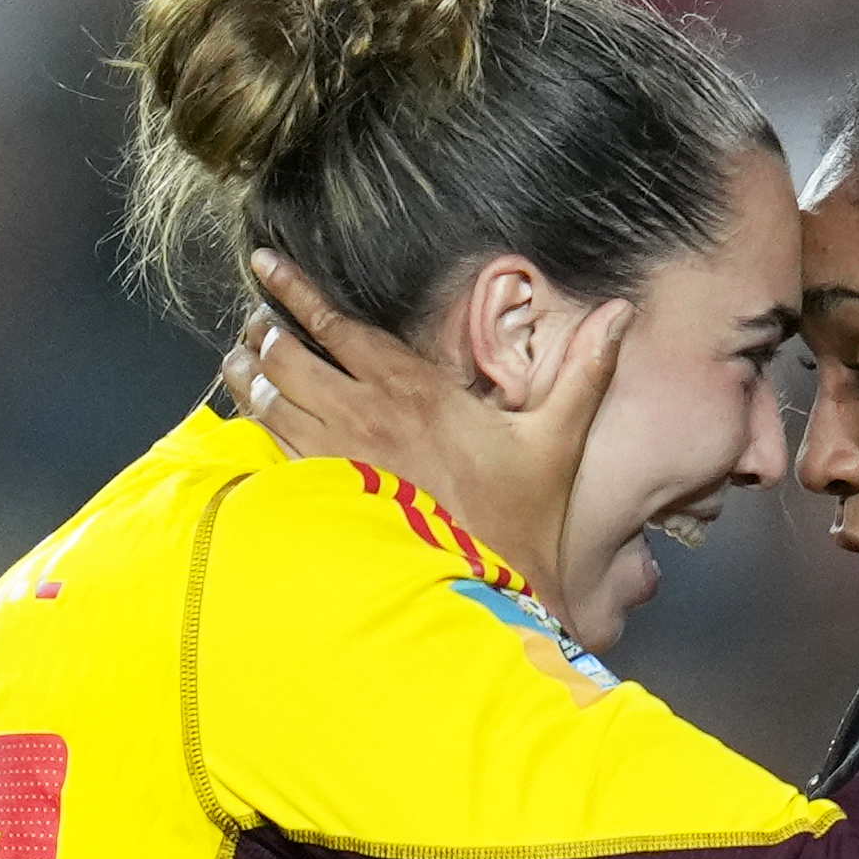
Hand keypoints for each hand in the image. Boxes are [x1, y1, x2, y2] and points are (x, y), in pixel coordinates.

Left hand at [220, 248, 632, 623]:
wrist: (488, 593)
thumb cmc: (520, 519)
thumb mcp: (557, 440)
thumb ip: (585, 372)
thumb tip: (622, 315)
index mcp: (412, 392)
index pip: (338, 328)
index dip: (295, 292)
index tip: (263, 265)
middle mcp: (363, 419)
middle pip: (287, 357)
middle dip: (263, 330)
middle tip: (253, 315)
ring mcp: (337, 460)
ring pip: (269, 402)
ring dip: (247, 374)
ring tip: (236, 355)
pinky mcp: (326, 498)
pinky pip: (272, 449)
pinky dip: (253, 424)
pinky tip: (247, 416)